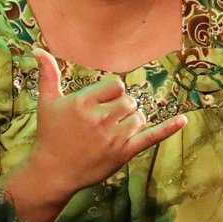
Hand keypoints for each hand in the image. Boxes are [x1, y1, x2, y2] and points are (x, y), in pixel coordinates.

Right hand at [21, 47, 186, 201]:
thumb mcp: (47, 103)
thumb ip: (48, 74)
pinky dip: (168, 128)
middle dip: (122, 107)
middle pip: (129, 100)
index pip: (116, 85)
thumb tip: (38, 49)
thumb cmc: (50, 135)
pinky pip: (151, 137)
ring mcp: (114, 138)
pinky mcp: (124, 154)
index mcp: (83, 103)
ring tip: (114, 131)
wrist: (54, 172)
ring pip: (139, 117)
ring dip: (132, 121)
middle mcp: (100, 119)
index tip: (102, 102)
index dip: (112, 92)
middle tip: (107, 119)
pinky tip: (183, 120)